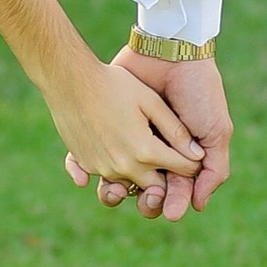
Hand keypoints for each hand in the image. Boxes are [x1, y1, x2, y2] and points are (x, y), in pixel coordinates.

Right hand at [40, 43, 204, 204]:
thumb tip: (198, 155)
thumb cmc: (113, 84)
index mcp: (145, 152)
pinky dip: (117, 168)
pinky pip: (109, 176)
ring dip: (141, 172)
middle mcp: (124, 167)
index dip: (192, 161)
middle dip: (167, 176)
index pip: (183, 169)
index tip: (191, 150)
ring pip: (133, 184)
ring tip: (141, 148)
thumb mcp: (151, 102)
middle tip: (167, 155)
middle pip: (157, 187)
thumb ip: (176, 130)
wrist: (69, 80)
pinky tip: (117, 146)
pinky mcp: (87, 165)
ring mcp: (103, 169)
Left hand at [70, 48, 233, 219]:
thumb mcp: (216, 131)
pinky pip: (85, 157)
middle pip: (142, 192)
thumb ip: (215, 170)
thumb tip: (198, 206)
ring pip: (113, 180)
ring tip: (115, 190)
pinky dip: (82, 171)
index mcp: (176, 158)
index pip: (171, 192)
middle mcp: (150, 153)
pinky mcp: (102, 128)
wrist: (171, 52)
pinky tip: (86, 178)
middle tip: (146, 200)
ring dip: (112, 193)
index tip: (169, 210)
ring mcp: (125, 141)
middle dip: (144, 203)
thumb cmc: (199, 92)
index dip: (170, 204)